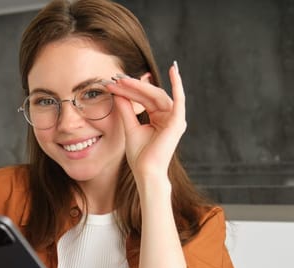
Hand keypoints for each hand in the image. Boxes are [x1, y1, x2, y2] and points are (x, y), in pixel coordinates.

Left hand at [106, 62, 185, 182]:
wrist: (146, 171)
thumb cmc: (139, 155)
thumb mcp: (130, 127)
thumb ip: (126, 109)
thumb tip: (118, 92)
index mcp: (159, 118)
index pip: (144, 99)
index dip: (129, 90)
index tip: (113, 83)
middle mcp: (169, 116)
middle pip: (150, 95)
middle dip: (132, 86)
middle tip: (116, 79)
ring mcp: (175, 118)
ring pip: (157, 95)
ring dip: (140, 86)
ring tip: (123, 80)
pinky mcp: (177, 121)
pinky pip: (179, 99)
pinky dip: (178, 84)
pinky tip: (174, 70)